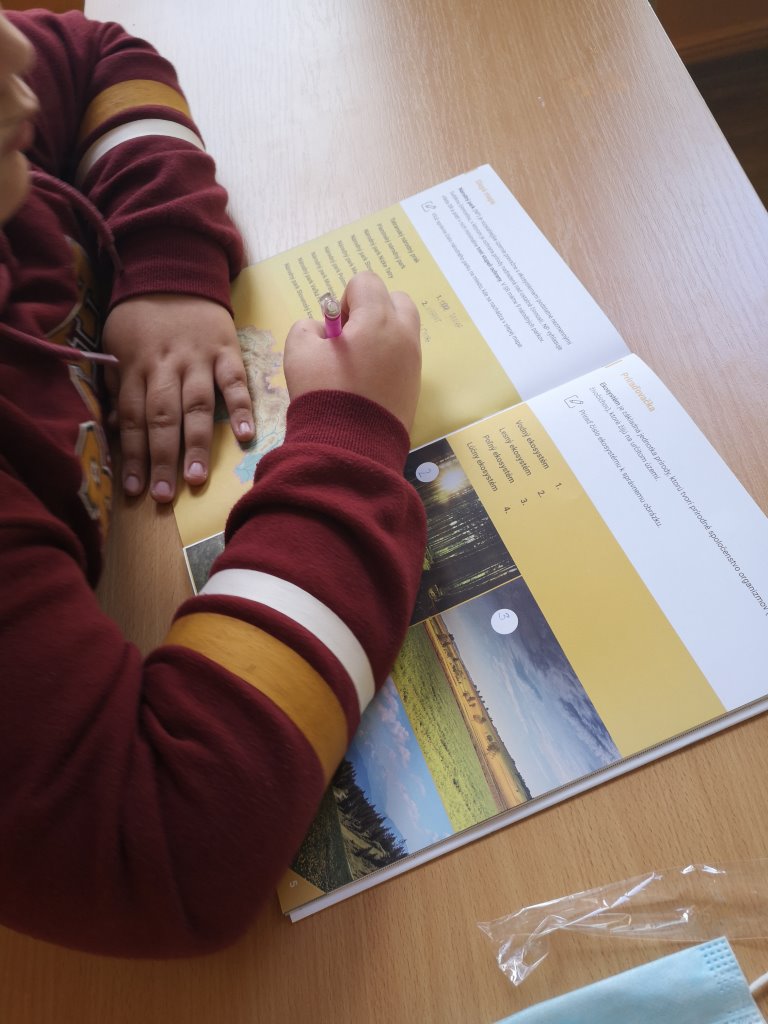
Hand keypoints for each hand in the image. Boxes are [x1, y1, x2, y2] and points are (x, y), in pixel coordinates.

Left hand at [102, 295, 254, 502]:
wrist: (175, 269)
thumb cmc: (142, 316)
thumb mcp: (117, 343)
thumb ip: (118, 384)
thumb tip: (114, 429)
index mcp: (136, 367)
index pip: (131, 418)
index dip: (132, 455)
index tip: (134, 489)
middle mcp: (167, 366)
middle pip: (162, 417)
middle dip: (162, 458)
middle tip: (164, 496)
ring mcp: (199, 358)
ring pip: (196, 405)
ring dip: (196, 443)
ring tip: (196, 478)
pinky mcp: (227, 350)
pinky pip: (235, 382)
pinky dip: (241, 408)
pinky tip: (246, 437)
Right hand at [283, 272, 420, 431]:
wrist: (350, 446)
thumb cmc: (323, 393)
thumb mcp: (298, 351)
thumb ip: (308, 328)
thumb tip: (324, 333)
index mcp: (378, 318)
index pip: (366, 282)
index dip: (344, 300)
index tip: (335, 330)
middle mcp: (404, 334)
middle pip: (395, 300)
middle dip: (372, 311)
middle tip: (349, 340)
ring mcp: (414, 362)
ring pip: (402, 330)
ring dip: (380, 336)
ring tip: (356, 364)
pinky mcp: (415, 386)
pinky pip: (403, 358)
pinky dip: (387, 361)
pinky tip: (366, 384)